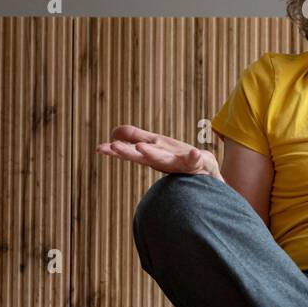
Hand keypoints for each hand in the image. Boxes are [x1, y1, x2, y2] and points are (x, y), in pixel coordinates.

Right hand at [96, 124, 220, 177]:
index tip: (100, 148)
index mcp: (152, 155)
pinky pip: (196, 159)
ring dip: (153, 154)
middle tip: (113, 147)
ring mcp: (179, 163)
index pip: (131, 152)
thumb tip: (114, 132)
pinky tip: (194, 152)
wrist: (207, 174)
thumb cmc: (178, 159)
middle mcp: (163, 160)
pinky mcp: (198, 162)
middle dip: (128, 152)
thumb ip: (135, 137)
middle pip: (143, 156)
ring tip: (142, 147)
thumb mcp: (155, 146)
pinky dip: (194, 156)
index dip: (117, 151)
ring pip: (164, 159)